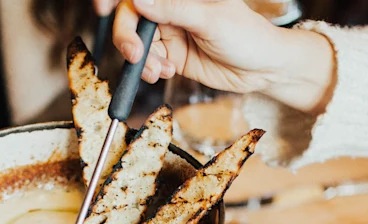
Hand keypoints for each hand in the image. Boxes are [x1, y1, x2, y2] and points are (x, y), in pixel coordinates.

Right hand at [98, 0, 335, 112]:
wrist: (263, 68)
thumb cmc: (246, 35)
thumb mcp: (209, 19)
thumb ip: (172, 10)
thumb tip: (139, 1)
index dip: (119, 3)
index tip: (103, 9)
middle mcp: (171, 9)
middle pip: (132, 18)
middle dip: (128, 37)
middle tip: (135, 55)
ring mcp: (170, 32)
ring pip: (138, 44)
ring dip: (142, 60)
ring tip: (160, 70)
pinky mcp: (172, 56)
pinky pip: (149, 62)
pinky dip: (150, 70)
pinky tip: (165, 73)